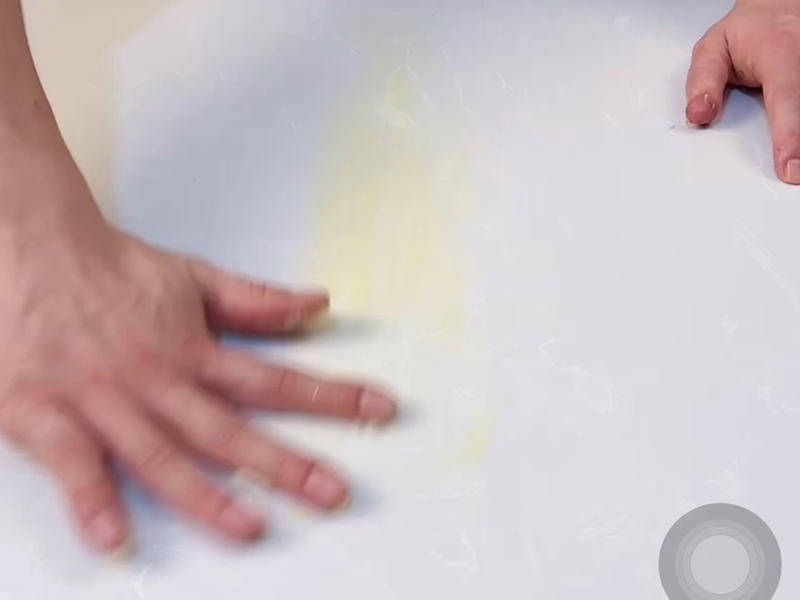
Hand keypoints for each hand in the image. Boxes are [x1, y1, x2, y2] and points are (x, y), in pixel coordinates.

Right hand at [0, 189, 396, 552]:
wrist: (28, 246)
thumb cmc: (110, 267)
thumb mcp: (192, 277)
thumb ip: (255, 299)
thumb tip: (316, 304)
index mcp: (193, 350)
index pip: (276, 379)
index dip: (331, 396)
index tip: (378, 410)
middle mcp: (157, 379)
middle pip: (229, 429)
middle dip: (285, 464)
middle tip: (333, 494)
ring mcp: (103, 399)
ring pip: (161, 454)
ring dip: (206, 494)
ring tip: (249, 528)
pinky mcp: (45, 414)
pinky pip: (72, 464)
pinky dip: (92, 500)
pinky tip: (115, 536)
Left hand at [686, 0, 799, 182]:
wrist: (779, 12)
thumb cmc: (749, 33)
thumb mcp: (713, 47)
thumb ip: (703, 81)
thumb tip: (699, 114)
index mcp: (780, 53)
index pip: (786, 98)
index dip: (789, 135)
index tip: (788, 165)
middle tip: (793, 174)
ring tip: (794, 164)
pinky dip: (799, 134)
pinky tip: (796, 153)